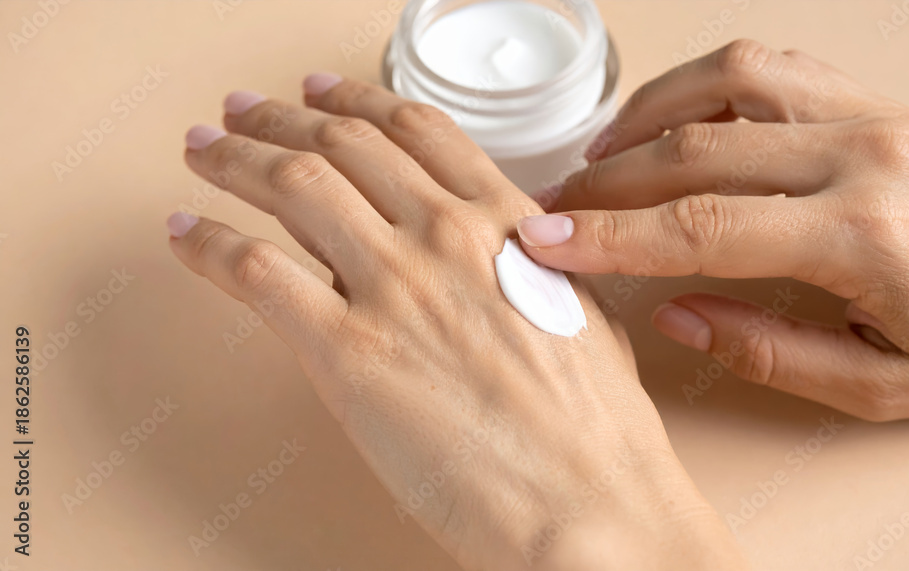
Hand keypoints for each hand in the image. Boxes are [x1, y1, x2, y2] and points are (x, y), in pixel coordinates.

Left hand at [169, 76, 745, 569]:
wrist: (589, 500)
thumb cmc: (595, 426)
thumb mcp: (578, 311)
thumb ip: (525, 265)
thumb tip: (495, 252)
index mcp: (504, 224)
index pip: (413, 130)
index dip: (355, 100)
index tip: (320, 93)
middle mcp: (445, 237)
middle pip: (339, 145)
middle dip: (279, 119)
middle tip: (246, 111)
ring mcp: (394, 289)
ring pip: (292, 187)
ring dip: (235, 158)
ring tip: (206, 150)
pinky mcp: (347, 353)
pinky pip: (256, 272)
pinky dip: (210, 244)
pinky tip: (187, 232)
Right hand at [520, 40, 908, 421]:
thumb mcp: (883, 386)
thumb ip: (767, 350)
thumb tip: (673, 313)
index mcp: (862, 238)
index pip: (699, 225)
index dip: (609, 236)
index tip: (545, 241)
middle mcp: (861, 158)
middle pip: (695, 150)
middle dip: (604, 184)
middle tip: (552, 212)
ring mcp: (871, 117)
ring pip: (725, 85)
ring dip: (645, 119)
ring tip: (597, 160)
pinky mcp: (876, 103)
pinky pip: (770, 69)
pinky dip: (701, 87)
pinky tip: (670, 122)